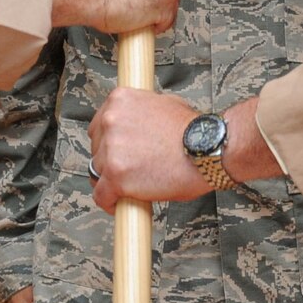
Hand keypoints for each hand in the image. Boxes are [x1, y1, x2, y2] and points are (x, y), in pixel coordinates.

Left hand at [88, 87, 207, 209]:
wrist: (207, 150)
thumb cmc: (192, 131)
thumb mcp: (164, 104)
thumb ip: (141, 111)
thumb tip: (136, 124)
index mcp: (120, 100)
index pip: (99, 125)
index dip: (108, 142)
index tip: (116, 152)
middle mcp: (111, 120)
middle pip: (96, 149)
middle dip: (110, 160)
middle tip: (130, 169)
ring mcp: (111, 149)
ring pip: (98, 172)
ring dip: (112, 181)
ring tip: (133, 185)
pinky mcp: (116, 175)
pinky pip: (101, 195)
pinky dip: (109, 202)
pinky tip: (120, 203)